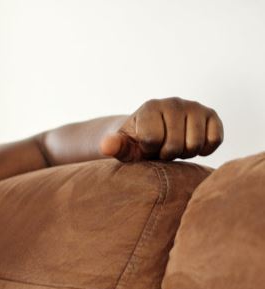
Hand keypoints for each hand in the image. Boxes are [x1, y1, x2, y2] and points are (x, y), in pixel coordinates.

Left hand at [100, 97, 223, 161]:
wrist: (153, 136)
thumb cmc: (137, 143)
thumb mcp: (123, 147)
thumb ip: (114, 146)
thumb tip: (106, 145)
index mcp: (150, 107)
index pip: (152, 140)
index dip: (148, 150)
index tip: (145, 145)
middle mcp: (174, 102)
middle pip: (174, 146)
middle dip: (166, 155)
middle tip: (161, 149)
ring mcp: (195, 106)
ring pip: (194, 145)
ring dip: (184, 154)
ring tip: (174, 147)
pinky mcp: (211, 115)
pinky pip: (214, 140)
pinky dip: (204, 150)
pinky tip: (191, 146)